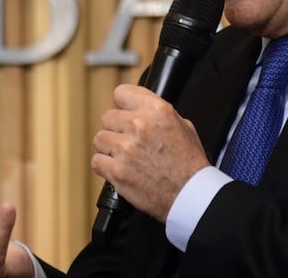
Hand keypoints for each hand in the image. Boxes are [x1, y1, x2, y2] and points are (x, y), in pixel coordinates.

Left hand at [91, 85, 209, 222]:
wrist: (190, 194)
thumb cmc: (189, 164)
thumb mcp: (183, 126)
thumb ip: (158, 114)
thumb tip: (141, 109)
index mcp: (157, 110)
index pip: (121, 93)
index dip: (123, 105)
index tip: (125, 112)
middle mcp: (139, 125)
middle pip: (107, 117)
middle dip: (116, 128)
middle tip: (128, 140)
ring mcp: (125, 148)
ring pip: (99, 138)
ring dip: (109, 148)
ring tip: (124, 157)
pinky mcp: (116, 171)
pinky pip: (97, 161)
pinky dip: (105, 167)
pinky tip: (119, 170)